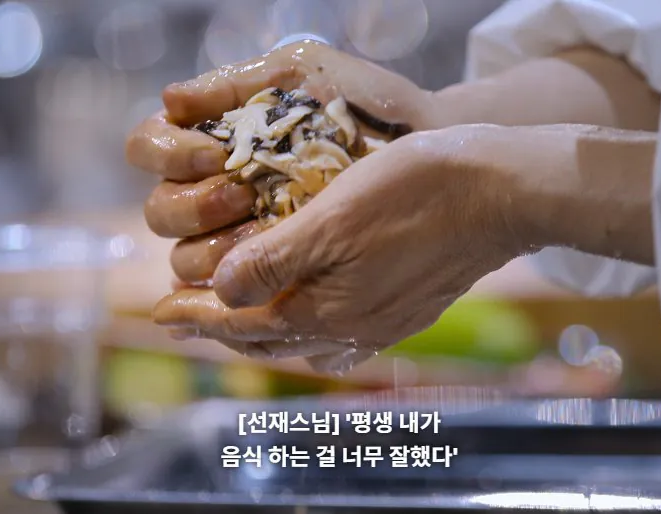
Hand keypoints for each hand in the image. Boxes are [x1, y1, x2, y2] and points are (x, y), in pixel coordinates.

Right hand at [125, 40, 437, 285]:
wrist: (433, 144)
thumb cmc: (369, 105)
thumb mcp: (305, 76)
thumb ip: (234, 84)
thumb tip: (169, 102)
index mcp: (216, 139)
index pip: (150, 149)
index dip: (168, 155)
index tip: (213, 155)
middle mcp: (220, 189)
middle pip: (162, 213)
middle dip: (194, 208)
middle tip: (241, 196)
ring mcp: (248, 234)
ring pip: (189, 262)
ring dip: (214, 256)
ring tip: (264, 241)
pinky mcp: (283, 271)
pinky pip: (238, 300)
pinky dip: (239, 298)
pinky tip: (263, 289)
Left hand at [151, 126, 526, 372]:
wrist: (502, 194)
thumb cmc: (416, 193)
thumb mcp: (332, 219)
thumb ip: (273, 262)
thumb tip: (221, 292)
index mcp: (327, 310)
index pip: (242, 323)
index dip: (196, 317)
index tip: (158, 312)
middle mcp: (353, 327)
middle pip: (269, 339)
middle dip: (220, 329)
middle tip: (183, 318)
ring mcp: (385, 321)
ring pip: (304, 339)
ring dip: (262, 330)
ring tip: (235, 316)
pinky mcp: (409, 306)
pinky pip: (342, 333)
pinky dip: (307, 327)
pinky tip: (307, 314)